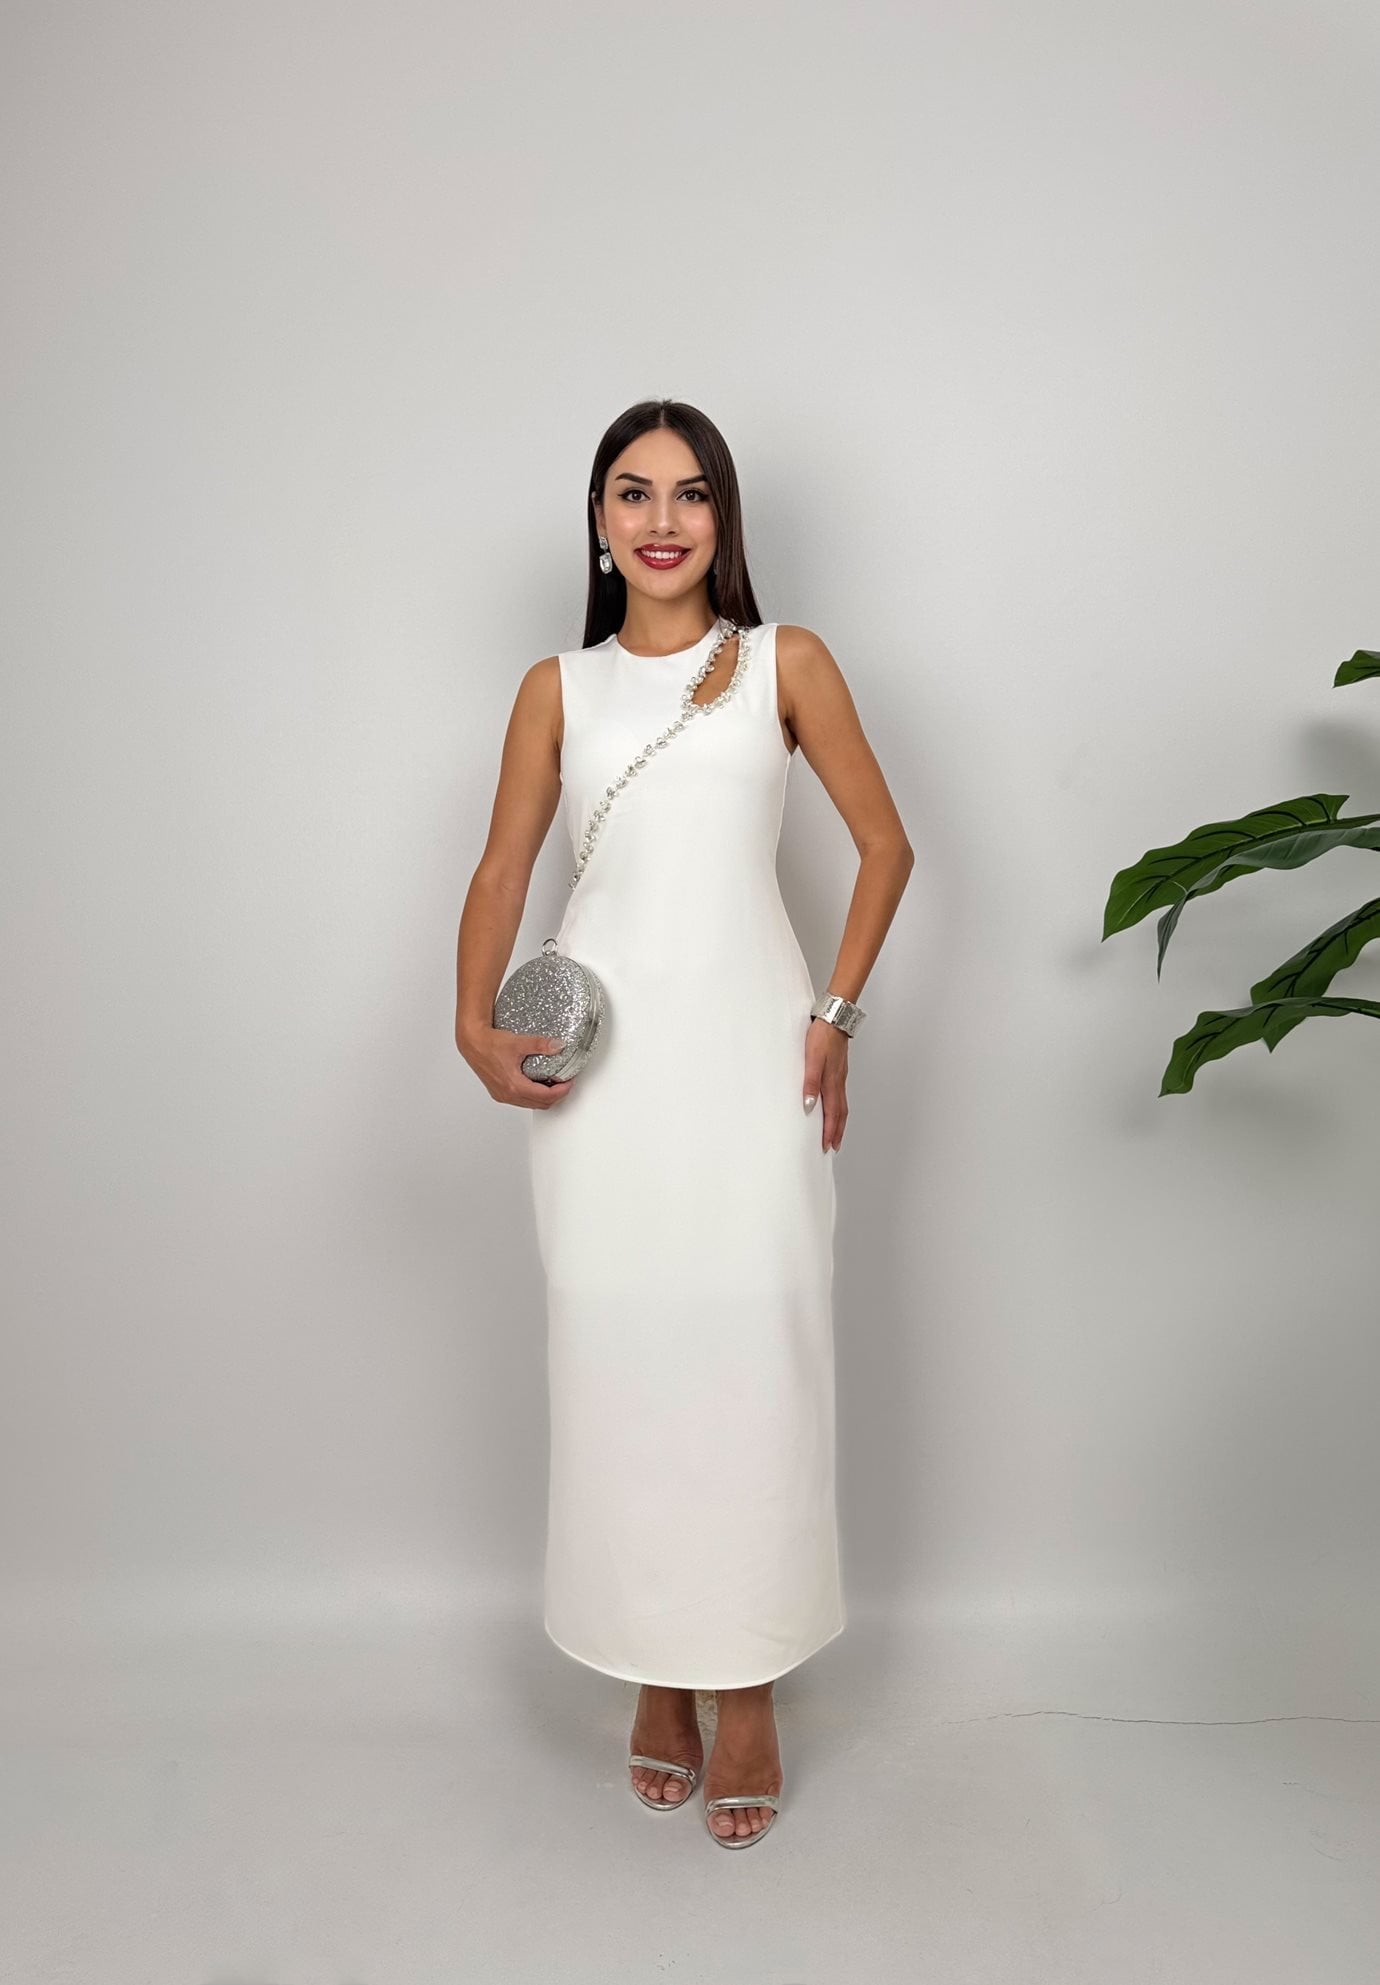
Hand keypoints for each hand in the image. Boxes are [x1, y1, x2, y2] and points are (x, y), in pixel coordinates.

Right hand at [459, 1025, 575, 1108]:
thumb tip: (558, 1045)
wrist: (472, 1042)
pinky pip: (520, 1100)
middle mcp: (508, 1094)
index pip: (545, 1097)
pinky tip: (535, 1083)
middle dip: (555, 1096)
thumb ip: (540, 1044)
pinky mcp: (498, 1092)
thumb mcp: (519, 1043)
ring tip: (552, 1083)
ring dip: (543, 1097)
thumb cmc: (489, 1043)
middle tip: (564, 1083)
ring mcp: (502, 1095)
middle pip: (539, 1104)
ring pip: (530, 1104)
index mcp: (514, 1086)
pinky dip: (532, 1095)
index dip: (561, 1091)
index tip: (569, 1082)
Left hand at [803, 1017, 848, 1150]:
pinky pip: (841, 1094)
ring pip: (842, 1105)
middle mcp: (838, 1081)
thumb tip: (808, 1105)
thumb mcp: (812, 1059)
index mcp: (832, 1082)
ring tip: (836, 1133)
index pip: (832, 1113)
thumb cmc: (822, 1036)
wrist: (834, 1018)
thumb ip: (810, 1082)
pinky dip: (839, 1107)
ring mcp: (840, 1076)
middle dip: (837, 1132)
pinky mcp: (838, 1069)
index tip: (828, 1146)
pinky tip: (834, 1106)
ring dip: (839, 1121)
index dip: (830, 1131)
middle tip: (833, 1147)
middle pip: (840, 1113)